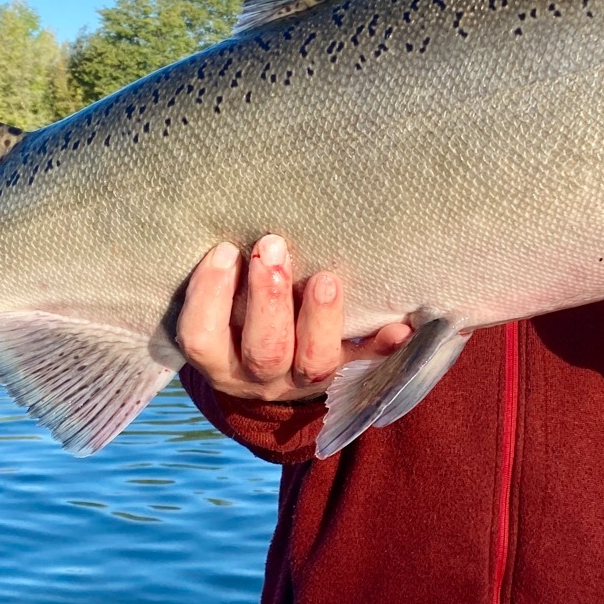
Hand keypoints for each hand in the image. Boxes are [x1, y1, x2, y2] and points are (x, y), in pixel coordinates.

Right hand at [176, 234, 412, 401]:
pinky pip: (367, 367)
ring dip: (319, 317)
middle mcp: (260, 376)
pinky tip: (400, 328)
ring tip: (326, 278)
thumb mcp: (221, 304)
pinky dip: (382, 348)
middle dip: (268, 298)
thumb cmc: (239, 314)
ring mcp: (304, 381)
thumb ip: (226, 275)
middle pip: (264, 350)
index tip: (224, 249)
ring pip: (313, 362)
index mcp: (221, 359)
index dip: (210, 296)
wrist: (274, 373)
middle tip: (272, 245)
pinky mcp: (345, 376)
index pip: (203, 337)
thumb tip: (234, 221)